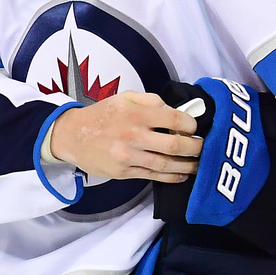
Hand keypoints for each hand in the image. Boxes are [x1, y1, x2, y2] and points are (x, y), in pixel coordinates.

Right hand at [49, 91, 201, 181]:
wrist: (73, 136)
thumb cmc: (103, 114)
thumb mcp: (126, 97)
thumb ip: (152, 101)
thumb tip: (175, 112)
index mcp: (136, 113)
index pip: (173, 120)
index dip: (190, 125)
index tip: (194, 127)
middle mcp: (133, 135)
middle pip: (174, 145)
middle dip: (194, 148)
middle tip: (202, 148)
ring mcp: (128, 157)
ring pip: (165, 165)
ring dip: (187, 166)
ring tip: (198, 165)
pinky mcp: (124, 172)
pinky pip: (153, 176)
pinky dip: (171, 177)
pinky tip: (182, 175)